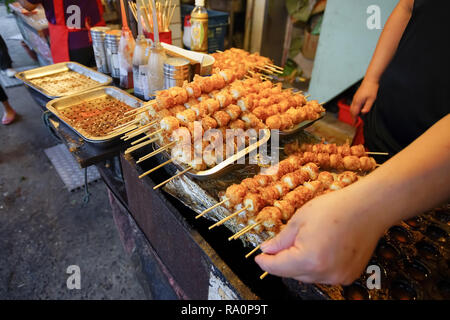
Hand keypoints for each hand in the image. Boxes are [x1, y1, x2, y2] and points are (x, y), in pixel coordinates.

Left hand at [255, 188, 387, 284]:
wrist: (368, 208)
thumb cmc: (335, 208)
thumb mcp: (299, 220)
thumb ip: (281, 240)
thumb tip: (267, 250)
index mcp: (309, 259)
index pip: (278, 267)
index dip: (265, 262)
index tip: (259, 258)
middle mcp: (324, 273)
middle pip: (292, 274)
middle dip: (282, 261)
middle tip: (278, 246)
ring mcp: (338, 277)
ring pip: (307, 276)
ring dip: (300, 264)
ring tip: (304, 242)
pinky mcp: (348, 276)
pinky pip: (323, 275)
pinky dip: (316, 266)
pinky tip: (319, 248)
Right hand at [350, 79, 378, 121]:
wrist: (370, 80)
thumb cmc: (371, 89)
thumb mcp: (372, 99)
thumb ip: (367, 107)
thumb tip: (363, 113)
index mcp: (358, 102)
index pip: (354, 113)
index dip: (354, 119)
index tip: (354, 124)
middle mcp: (355, 100)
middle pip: (351, 111)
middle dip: (352, 117)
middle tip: (354, 122)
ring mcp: (355, 98)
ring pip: (351, 108)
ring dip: (352, 113)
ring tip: (355, 117)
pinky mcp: (356, 96)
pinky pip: (353, 104)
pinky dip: (353, 109)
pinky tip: (357, 109)